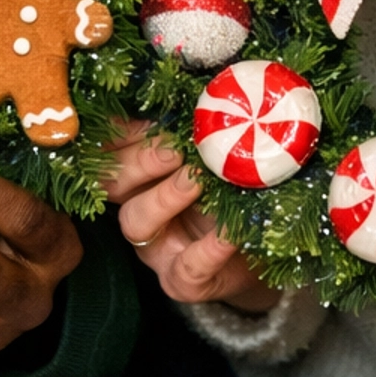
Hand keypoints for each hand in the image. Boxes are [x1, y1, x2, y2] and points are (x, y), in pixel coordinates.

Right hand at [105, 121, 275, 311]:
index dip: (117, 135)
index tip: (140, 116)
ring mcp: (157, 250)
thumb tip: (196, 94)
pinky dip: (209, 248)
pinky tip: (230, 232)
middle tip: (174, 147)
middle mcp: (139, 210)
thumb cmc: (234, 192)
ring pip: (136, 222)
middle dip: (140, 161)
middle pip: (114, 184)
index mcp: (139, 176)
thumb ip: (198, 131)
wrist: (266, 249)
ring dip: (165, 196)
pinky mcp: (184, 282)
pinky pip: (187, 268)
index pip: (109, 152)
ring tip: (196, 179)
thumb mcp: (214, 157)